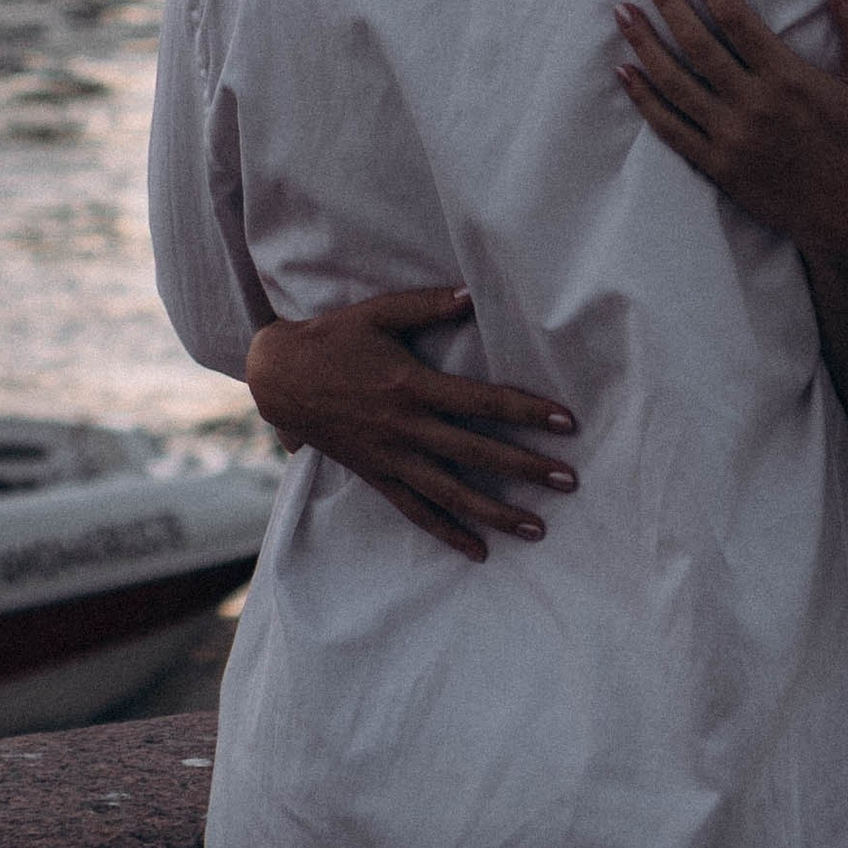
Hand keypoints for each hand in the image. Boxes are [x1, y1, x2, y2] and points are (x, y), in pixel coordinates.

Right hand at [247, 288, 576, 563]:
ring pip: (450, 492)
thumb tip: (473, 295)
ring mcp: (390, 457)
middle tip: (569, 482)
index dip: (525, 411)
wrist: (278, 377)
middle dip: (526, 468)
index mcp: (411, 385)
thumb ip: (427, 305)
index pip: (481, 402)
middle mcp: (404, 427)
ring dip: (496, 512)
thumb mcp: (377, 312)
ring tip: (538, 529)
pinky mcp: (375, 475)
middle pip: (476, 453)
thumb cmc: (332, 338)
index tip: (565, 423)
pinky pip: (414, 510)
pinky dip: (446, 533)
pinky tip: (479, 551)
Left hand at [616, 0, 847, 266]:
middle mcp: (753, 103)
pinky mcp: (717, 165)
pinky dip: (644, 99)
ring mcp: (730, 136)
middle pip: (697, 43)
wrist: (845, 216)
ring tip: (622, 11)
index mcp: (787, 77)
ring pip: (675, 82)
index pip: (736, 18)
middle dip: (666, 1)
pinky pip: (670, 128)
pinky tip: (624, 72)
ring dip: (645, 43)